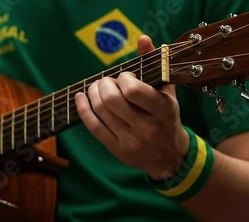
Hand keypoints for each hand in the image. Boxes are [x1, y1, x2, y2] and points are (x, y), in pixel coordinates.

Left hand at [75, 35, 189, 179]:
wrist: (169, 156)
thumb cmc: (166, 118)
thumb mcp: (167, 92)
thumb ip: (154, 64)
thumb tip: (142, 39)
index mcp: (163, 111)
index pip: (134, 91)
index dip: (123, 79)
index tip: (124, 77)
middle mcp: (147, 128)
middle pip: (112, 100)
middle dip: (104, 84)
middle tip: (106, 81)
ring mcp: (130, 141)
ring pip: (100, 111)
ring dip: (92, 93)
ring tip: (95, 87)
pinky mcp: (116, 150)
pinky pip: (93, 127)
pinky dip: (83, 109)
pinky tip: (80, 97)